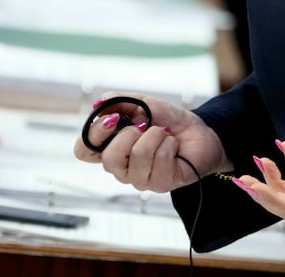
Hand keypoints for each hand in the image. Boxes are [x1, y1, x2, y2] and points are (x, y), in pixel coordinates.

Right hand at [72, 92, 231, 192]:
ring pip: (138, 157)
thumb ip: (120, 101)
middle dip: (129, 135)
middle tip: (144, 126)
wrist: (201, 132)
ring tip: (164, 133)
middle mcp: (122, 168)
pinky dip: (169, 144)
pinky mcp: (161, 184)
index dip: (93, 135)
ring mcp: (140, 179)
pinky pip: (160, 161)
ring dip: (156, 136)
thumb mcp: (144, 104)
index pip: (83, 151)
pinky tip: (173, 146)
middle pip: (109, 160)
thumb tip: (99, 104)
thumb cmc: (169, 121)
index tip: (112, 118)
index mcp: (111, 148)